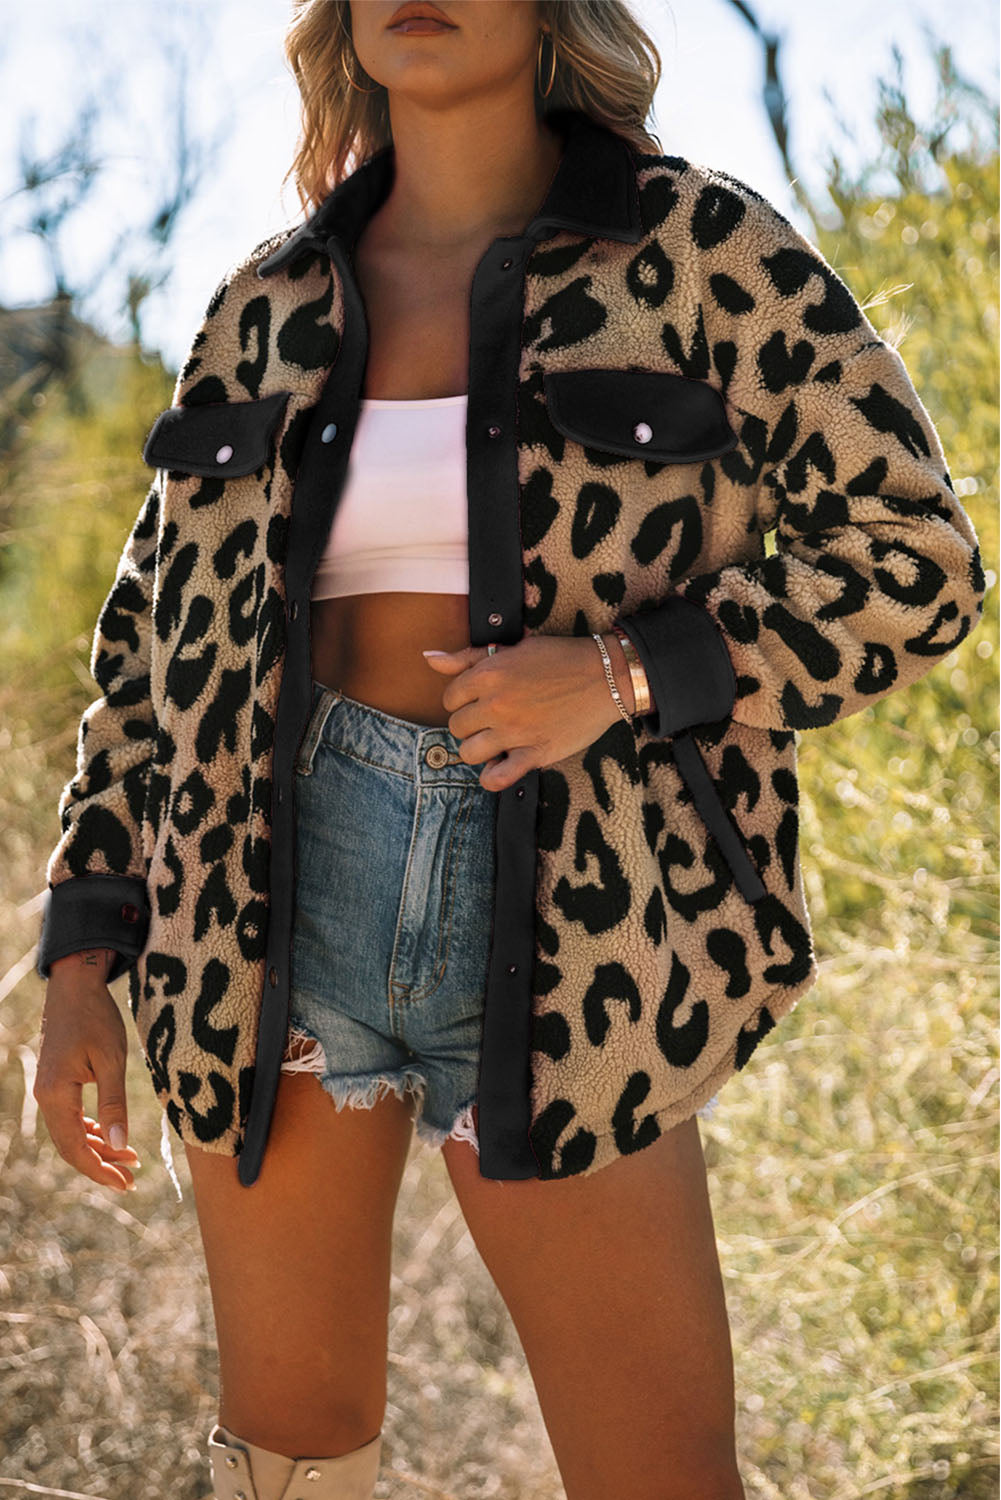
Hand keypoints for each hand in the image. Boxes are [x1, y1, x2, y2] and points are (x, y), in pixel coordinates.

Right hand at [33, 955, 141, 1193]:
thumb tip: (121, 1144)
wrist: (75, 986)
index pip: (75, 1148)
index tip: (126, 1184)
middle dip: (101, 1165)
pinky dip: (90, 1131)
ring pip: (70, 1133)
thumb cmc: (96, 1018)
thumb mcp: (112, 1060)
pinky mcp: (56, 1082)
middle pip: (71, 1146)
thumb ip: (115, 1103)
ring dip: (98, 1148)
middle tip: (131, 1179)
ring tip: (129, 1160)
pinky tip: (109, 1137)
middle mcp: (46, 1097)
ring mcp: (48, 1090)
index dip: (100, 1170)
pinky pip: (70, 1117)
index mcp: (57, 1095)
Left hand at [422, 634, 628, 791]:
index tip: (480, 700)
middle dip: (470, 724)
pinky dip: (492, 778)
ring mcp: (514, 731)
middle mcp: (496, 704)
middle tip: (491, 719)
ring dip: (479, 749)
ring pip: (469, 753)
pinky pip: (498, 778)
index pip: (449, 698)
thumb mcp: (513, 648)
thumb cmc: (560, 658)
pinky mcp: (534, 753)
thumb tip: (428, 657)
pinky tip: (500, 766)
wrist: (606, 676)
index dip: (463, 700)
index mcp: (488, 675)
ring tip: (496, 740)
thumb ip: (468, 658)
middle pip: (456, 727)